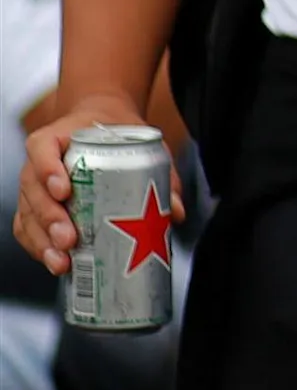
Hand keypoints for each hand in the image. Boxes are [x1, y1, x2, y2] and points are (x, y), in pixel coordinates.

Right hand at [15, 93, 144, 273]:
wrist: (101, 127)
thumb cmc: (116, 135)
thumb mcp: (139, 143)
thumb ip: (161, 173)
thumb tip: (175, 212)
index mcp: (57, 137)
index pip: (42, 148)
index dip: (48, 171)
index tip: (64, 192)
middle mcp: (38, 162)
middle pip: (33, 190)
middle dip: (49, 218)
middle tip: (69, 239)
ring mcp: (34, 186)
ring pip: (27, 215)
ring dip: (42, 241)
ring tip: (62, 260)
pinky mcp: (35, 207)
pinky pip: (27, 229)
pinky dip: (38, 247)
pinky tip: (56, 261)